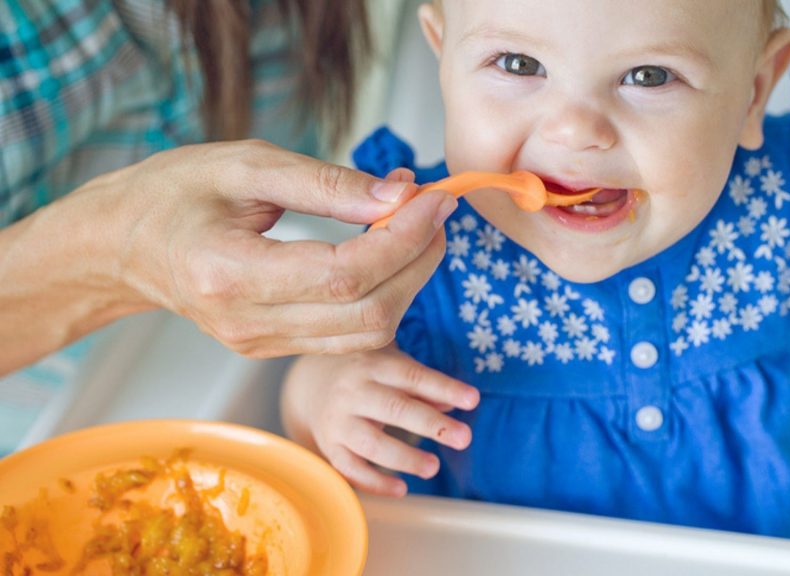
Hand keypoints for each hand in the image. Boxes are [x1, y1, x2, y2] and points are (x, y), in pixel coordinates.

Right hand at [104, 140, 454, 356]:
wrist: (121, 244)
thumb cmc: (174, 193)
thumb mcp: (246, 165)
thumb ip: (327, 183)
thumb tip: (400, 193)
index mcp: (229, 273)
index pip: (345, 273)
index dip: (403, 238)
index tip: (433, 198)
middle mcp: (246, 323)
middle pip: (367, 313)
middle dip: (419, 262)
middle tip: (436, 210)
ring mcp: (259, 344)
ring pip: (367, 334)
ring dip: (409, 282)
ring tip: (421, 228)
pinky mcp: (271, 348)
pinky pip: (348, 336)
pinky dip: (384, 297)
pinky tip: (391, 254)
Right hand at [282, 347, 479, 496]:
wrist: (311, 384)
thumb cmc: (368, 374)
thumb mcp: (393, 367)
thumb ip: (424, 385)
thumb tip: (454, 403)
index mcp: (374, 365)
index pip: (413, 376)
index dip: (444, 387)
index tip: (473, 400)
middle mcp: (353, 391)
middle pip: (394, 409)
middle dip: (432, 424)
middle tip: (464, 438)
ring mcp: (338, 421)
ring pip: (371, 443)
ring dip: (404, 458)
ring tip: (433, 468)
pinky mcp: (329, 446)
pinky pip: (351, 469)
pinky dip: (375, 483)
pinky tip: (402, 489)